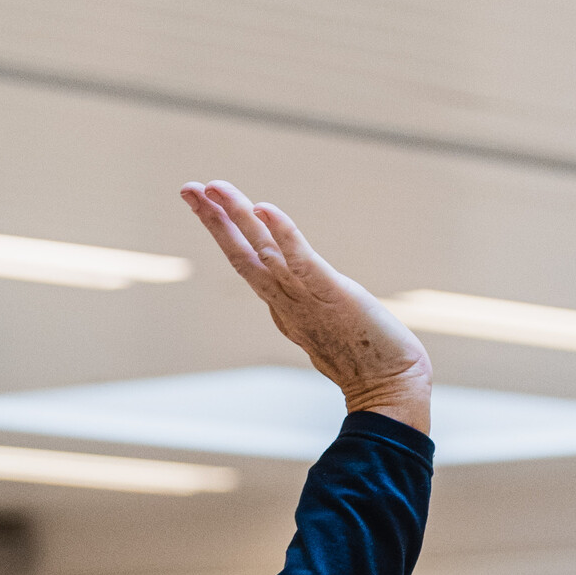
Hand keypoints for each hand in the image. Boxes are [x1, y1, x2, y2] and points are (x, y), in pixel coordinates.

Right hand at [179, 184, 431, 431]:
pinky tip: (263, 209)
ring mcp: (303, 297)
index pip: (246, 260)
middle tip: (187, 188)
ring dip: (235, 217)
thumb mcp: (327, 326)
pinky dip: (282, 233)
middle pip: (240, 253)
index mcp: (282, 305)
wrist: (388, 386)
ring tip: (213, 188)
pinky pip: (300, 259)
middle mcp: (284, 299)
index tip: (206, 202)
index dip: (223, 231)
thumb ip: (311, 306)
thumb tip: (306, 293)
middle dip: (212, 219)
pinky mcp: (330, 293)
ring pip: (261, 251)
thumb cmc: (367, 359)